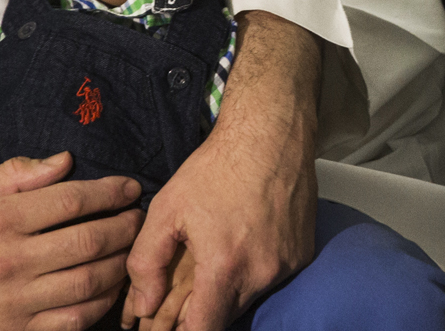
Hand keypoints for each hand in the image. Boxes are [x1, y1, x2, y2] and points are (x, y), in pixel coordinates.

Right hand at [0, 152, 142, 330]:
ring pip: (89, 281)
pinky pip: (73, 320)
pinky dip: (100, 304)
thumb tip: (64, 161)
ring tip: (132, 250)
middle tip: (139, 218)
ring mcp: (16, 301)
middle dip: (125, 226)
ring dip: (120, 264)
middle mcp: (11, 260)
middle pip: (89, 240)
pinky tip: (109, 289)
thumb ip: (14, 176)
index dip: (109, 192)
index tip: (130, 187)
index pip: (71, 200)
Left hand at [122, 11, 318, 329]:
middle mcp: (261, 274)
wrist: (271, 133)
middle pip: (225, 317)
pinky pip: (270, 278)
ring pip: (248, 298)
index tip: (163, 328)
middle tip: (176, 298)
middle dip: (199, 314)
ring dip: (226, 292)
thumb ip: (147, 262)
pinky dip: (251, 273)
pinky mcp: (301, 255)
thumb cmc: (216, 167)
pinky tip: (239, 247)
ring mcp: (285, 266)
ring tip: (208, 267)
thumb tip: (142, 305)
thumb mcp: (166, 208)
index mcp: (224, 268)